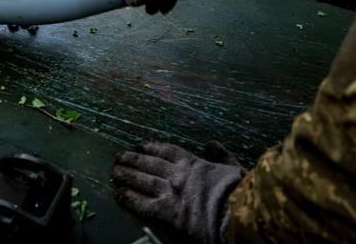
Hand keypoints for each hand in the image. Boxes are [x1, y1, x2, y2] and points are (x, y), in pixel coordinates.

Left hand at [112, 141, 244, 243]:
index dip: (152, 147)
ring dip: (127, 176)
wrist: (239, 213)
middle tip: (119, 157)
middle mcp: (178, 175)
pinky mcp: (168, 212)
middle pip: (149, 164)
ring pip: (142, 181)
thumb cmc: (240, 191)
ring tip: (115, 173)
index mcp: (194, 163)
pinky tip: (119, 195)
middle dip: (133, 160)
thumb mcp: (234, 167)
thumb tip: (212, 144)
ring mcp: (170, 192)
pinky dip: (129, 199)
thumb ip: (222, 155)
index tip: (140, 145)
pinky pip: (143, 204)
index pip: (167, 151)